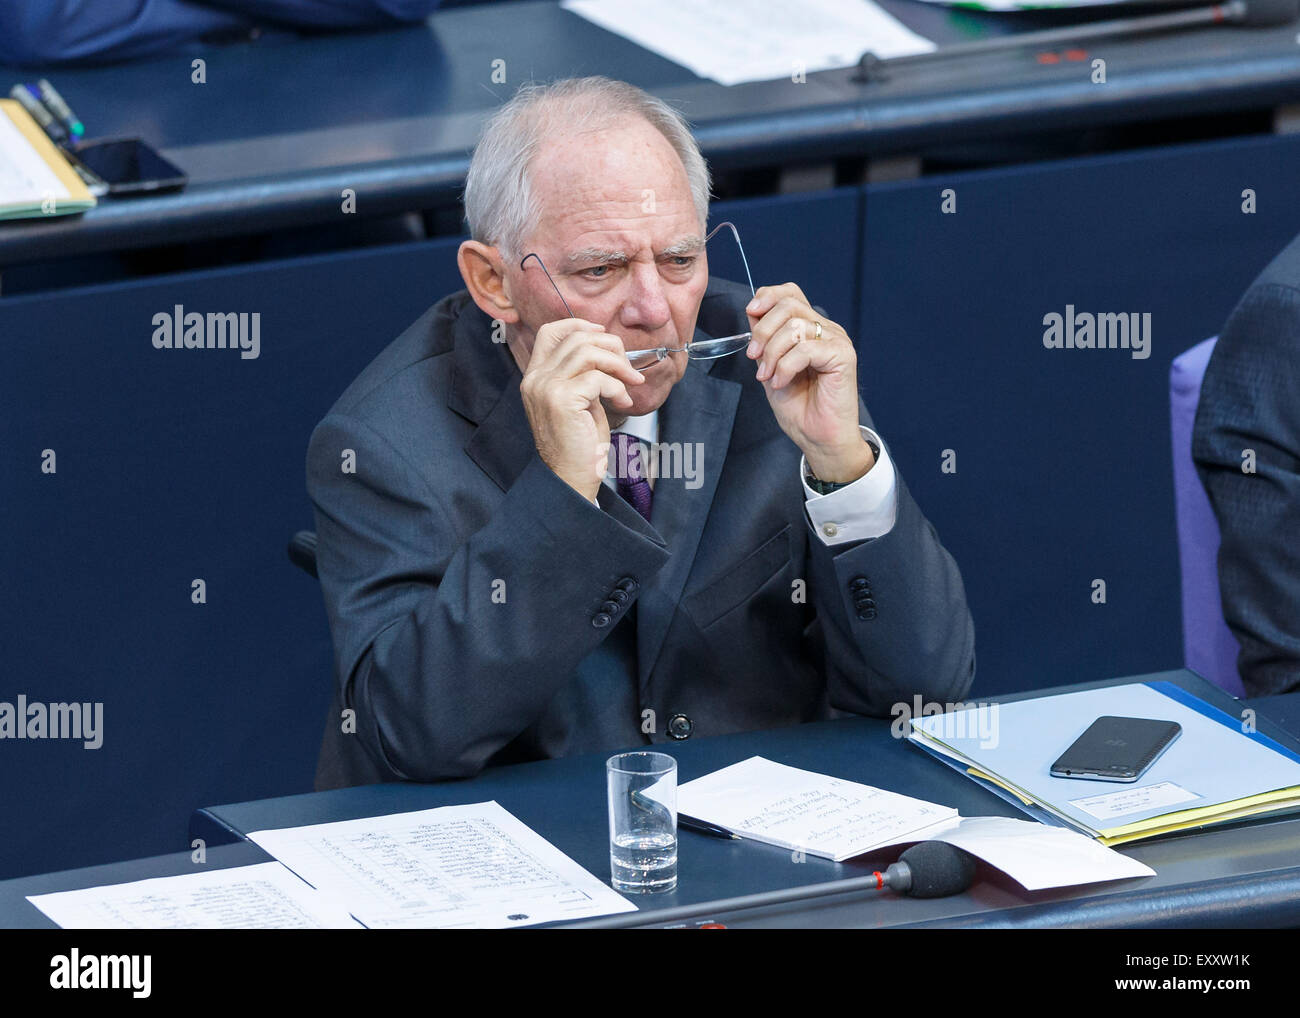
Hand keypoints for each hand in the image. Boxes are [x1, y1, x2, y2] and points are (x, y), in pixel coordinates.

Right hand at [519, 318, 645, 500]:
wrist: (570, 477)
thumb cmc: (578, 443)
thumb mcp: (579, 399)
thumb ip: (583, 373)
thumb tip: (608, 349)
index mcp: (536, 376)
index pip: (551, 332)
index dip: (580, 325)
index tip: (605, 336)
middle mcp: (536, 379)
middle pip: (576, 337)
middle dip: (610, 346)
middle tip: (628, 368)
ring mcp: (546, 388)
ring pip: (588, 352)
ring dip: (618, 365)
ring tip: (630, 384)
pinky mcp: (562, 400)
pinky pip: (598, 378)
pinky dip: (617, 387)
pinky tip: (622, 402)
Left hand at [746, 284, 873, 482]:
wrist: (818, 437)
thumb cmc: (799, 407)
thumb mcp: (771, 366)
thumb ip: (765, 340)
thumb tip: (753, 312)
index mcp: (811, 328)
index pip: (791, 293)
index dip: (768, 296)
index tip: (751, 312)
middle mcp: (826, 330)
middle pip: (789, 306)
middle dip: (763, 330)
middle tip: (754, 357)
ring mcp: (837, 341)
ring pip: (795, 327)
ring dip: (772, 353)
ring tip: (768, 376)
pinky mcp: (843, 356)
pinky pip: (805, 349)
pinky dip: (785, 367)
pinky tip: (781, 382)